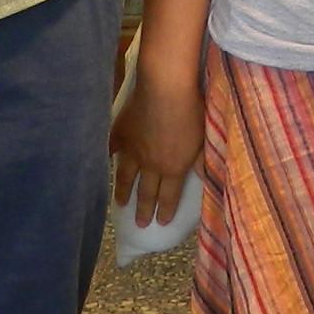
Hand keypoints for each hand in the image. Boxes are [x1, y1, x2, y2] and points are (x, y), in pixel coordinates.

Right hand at [111, 69, 202, 226]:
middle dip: (144, 210)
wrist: (165, 88)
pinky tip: (104, 162)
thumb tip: (208, 181)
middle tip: (140, 224)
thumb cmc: (191, 111)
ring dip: (123, 192)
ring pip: (126, 177)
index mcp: (174, 167)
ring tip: (120, 204)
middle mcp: (151, 165)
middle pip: (147, 192)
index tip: (160, 223)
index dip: (165, 211)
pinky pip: (112, 149)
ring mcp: (133, 150)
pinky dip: (108, 156)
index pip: (169, 196)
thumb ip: (204, 163)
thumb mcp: (205, 140)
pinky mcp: (121, 133)